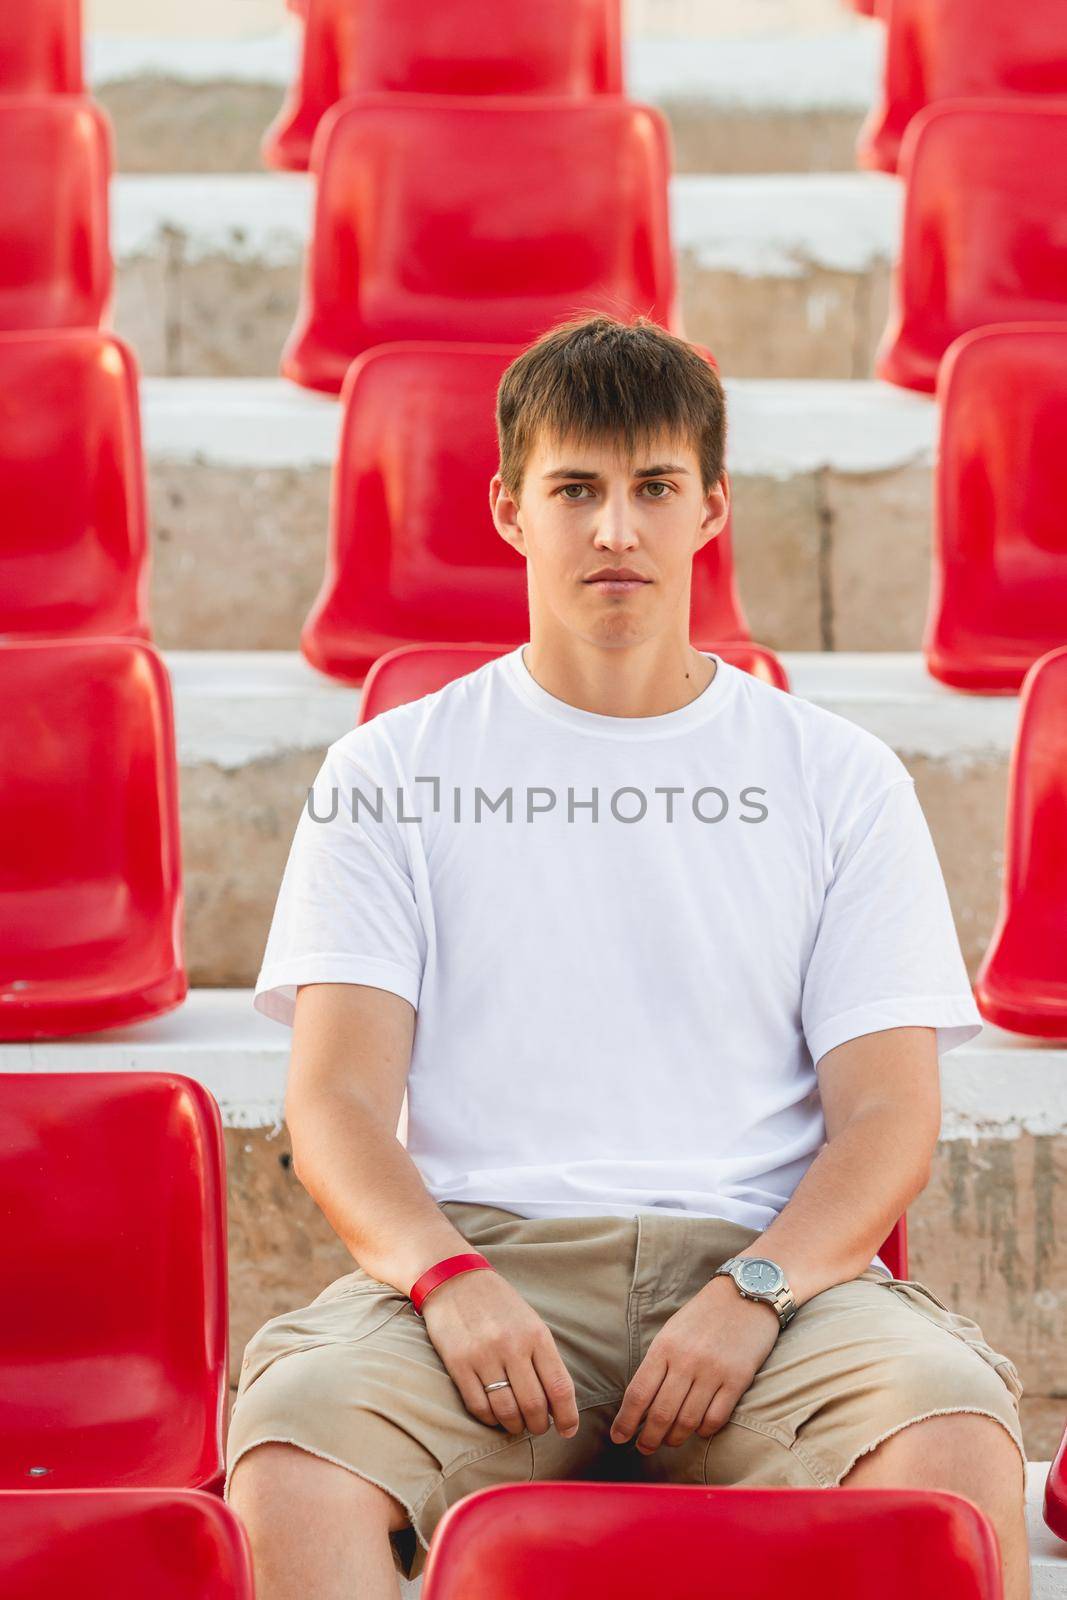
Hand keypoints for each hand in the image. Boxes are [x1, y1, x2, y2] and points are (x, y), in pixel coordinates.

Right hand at [420, 1268, 580, 1440]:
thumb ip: (543, 1357)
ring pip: (506, 1411)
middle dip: (539, 1425)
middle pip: (534, 1405)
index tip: (568, 1430)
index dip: (567, 1416)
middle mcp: (512, 1346)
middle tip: (537, 1427)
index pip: (559, 1386)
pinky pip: (478, 1406)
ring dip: (515, 1426)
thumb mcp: (529, 1322)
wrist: (455, 1279)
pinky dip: (490, 1418)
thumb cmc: (498, 1304)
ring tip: (516, 1424)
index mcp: (536, 1334)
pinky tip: (494, 1415)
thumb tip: (556, 1401)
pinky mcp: (458, 1364)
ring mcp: (484, 1355)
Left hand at [610, 1276, 780, 1453]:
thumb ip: (658, 1363)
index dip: (626, 1421)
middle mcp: (686, 1361)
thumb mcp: (672, 1331)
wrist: (746, 1293)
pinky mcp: (738, 1379)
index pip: (638, 1394)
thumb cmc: (704, 1314)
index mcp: (664, 1347)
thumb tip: (641, 1402)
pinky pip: (716, 1418)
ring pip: (687, 1421)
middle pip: (661, 1414)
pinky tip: (698, 1430)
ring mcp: (713, 1371)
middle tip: (644, 1448)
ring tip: (670, 1441)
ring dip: (675, 1438)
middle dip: (648, 1438)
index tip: (619, 1437)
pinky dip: (704, 1431)